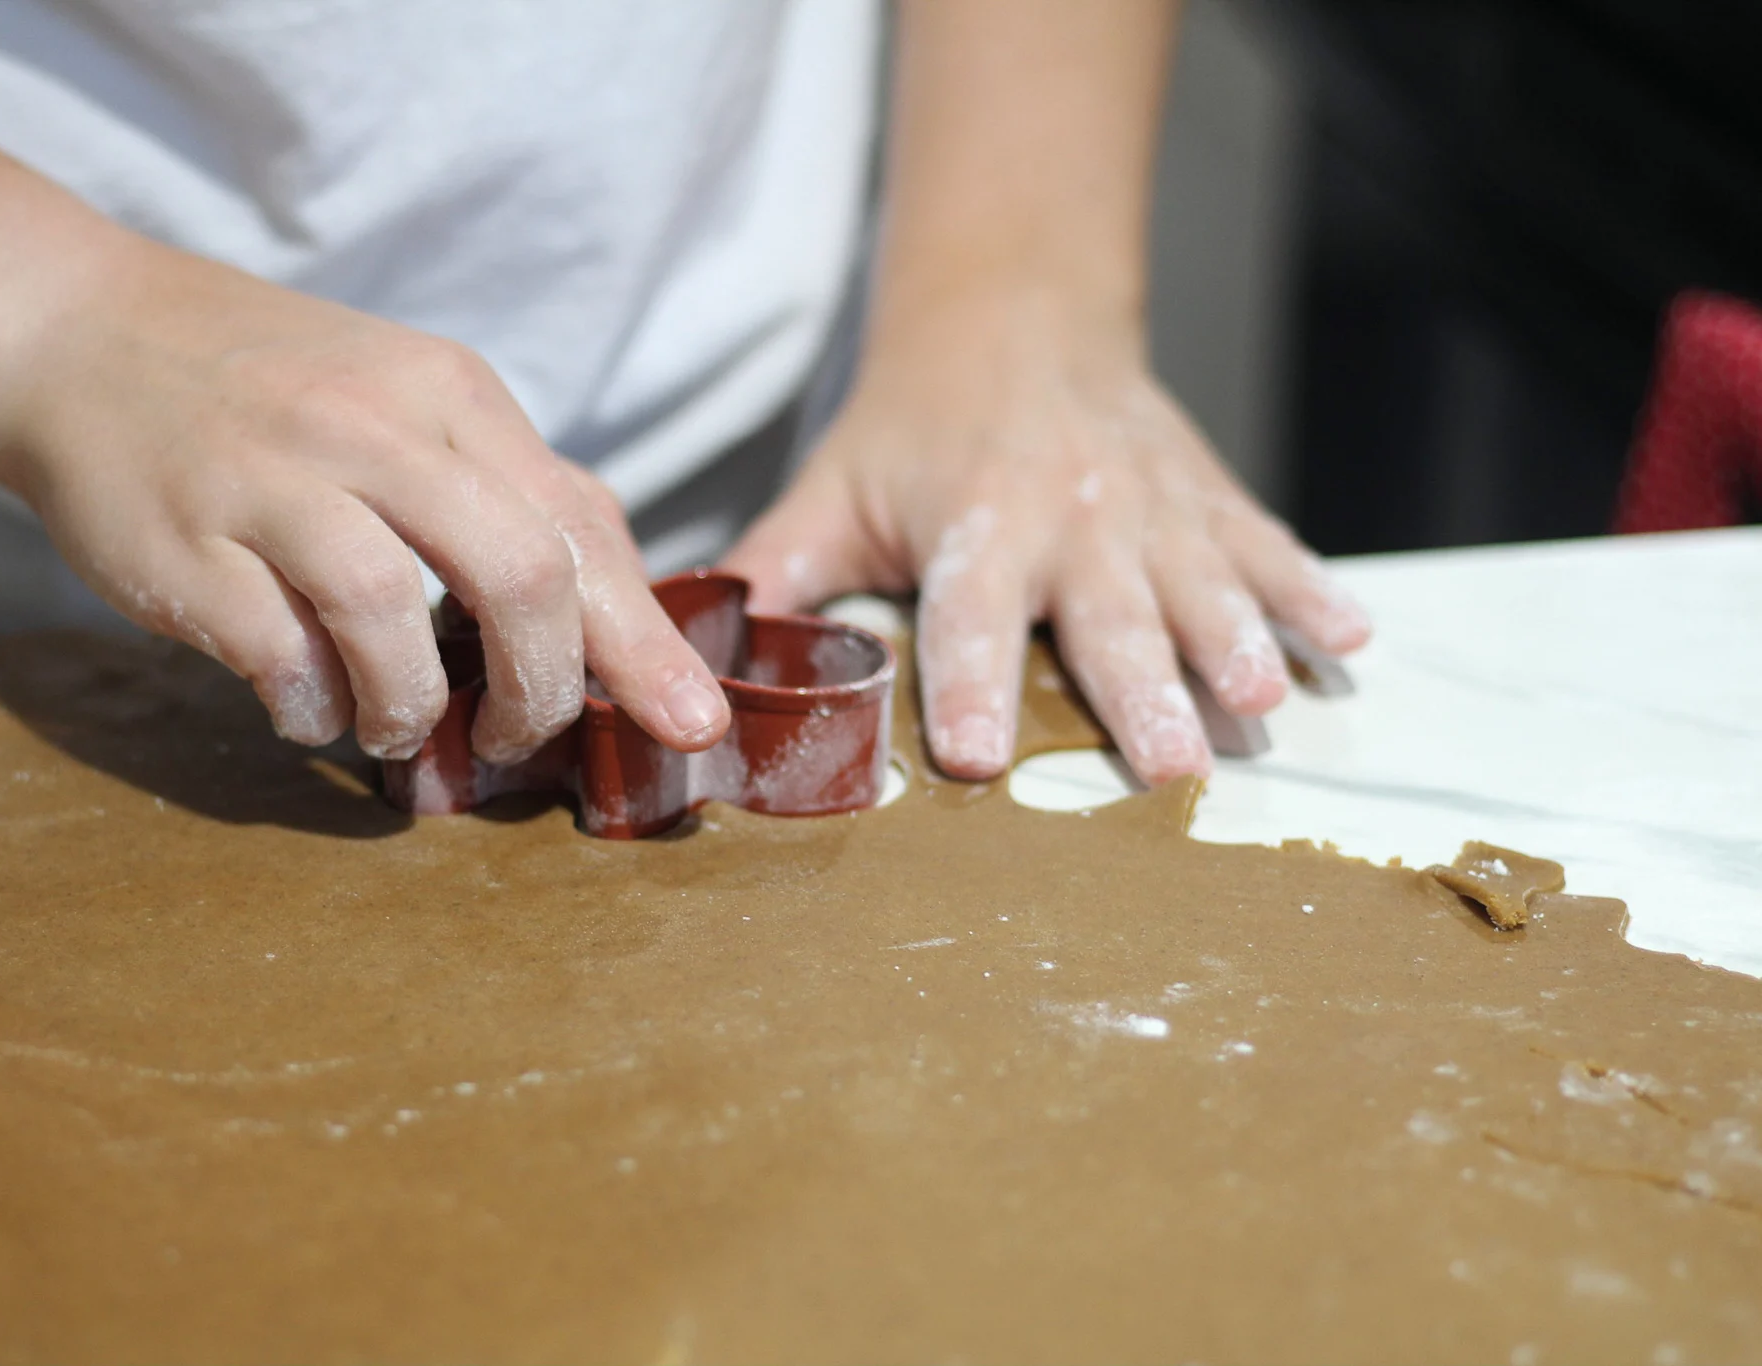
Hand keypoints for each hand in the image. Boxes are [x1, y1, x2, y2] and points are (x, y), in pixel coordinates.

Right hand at [0, 241, 730, 761]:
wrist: (76, 333)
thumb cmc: (270, 388)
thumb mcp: (408, 397)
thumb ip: (511, 488)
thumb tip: (621, 596)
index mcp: (448, 394)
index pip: (581, 527)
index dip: (644, 643)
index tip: (691, 725)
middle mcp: (372, 426)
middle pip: (519, 574)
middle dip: (543, 688)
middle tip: (515, 738)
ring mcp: (272, 480)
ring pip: (393, 617)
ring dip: (414, 709)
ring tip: (397, 730)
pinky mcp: (184, 542)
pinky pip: (279, 655)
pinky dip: (313, 708)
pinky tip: (312, 708)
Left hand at [723, 293, 1369, 785]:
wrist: (1014, 310)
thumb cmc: (912, 426)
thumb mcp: (832, 492)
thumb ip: (777, 580)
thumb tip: (694, 669)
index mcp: (975, 522)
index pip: (969, 616)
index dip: (974, 683)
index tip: (979, 754)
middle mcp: (1072, 515)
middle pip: (1108, 616)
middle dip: (1142, 690)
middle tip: (1171, 766)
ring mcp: (1152, 505)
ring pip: (1202, 582)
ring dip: (1237, 642)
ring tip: (1268, 703)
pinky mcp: (1208, 494)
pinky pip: (1267, 545)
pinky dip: (1310, 591)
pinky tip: (1353, 642)